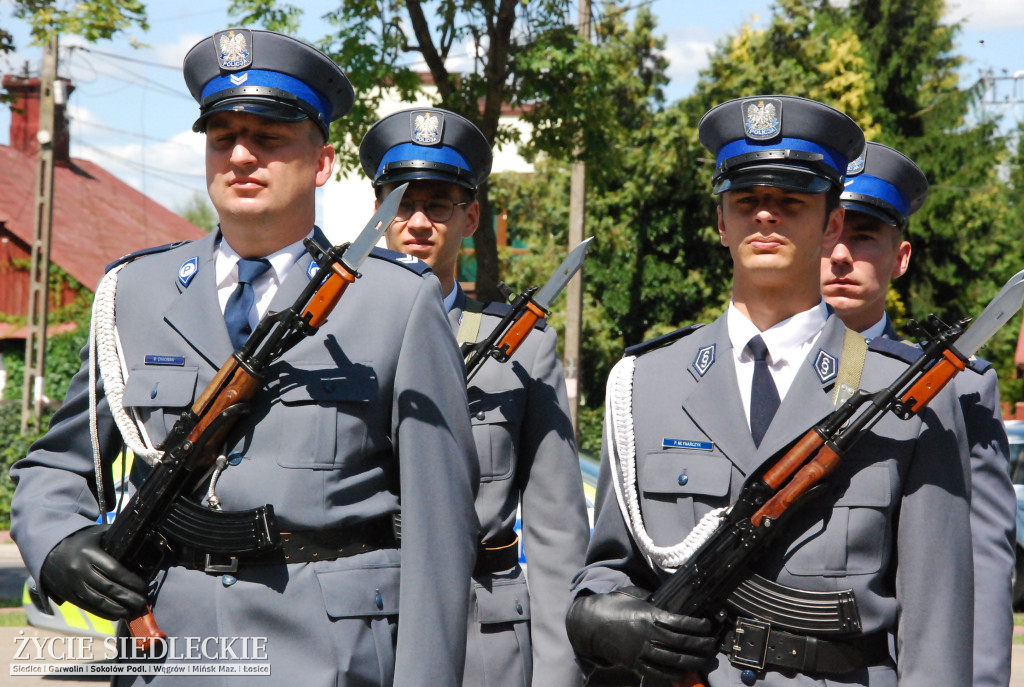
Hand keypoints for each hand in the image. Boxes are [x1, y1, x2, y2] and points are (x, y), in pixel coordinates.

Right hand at [40, 525, 148, 619]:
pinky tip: (117, 615)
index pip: (113, 570)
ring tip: (133, 611)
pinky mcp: (68, 595)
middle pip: (107, 587)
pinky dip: (104, 612)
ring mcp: (72, 584)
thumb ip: (114, 538)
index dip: (129, 580)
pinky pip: (88, 606)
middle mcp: (79, 570)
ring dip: (117, 608)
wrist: (47, 551)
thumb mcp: (95, 534)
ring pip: (98, 600)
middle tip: (142, 603)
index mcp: (88, 553)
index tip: (142, 586)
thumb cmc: (79, 541)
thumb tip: (138, 539)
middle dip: (127, 597)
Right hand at [566, 587, 716, 680]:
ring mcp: (641, 651)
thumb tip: (671, 600)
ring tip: (706, 661)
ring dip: (693, 661)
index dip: (697, 625)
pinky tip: (683, 672)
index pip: (680, 622)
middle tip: (713, 646)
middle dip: (701, 645)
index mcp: (648, 614)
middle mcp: (647, 634)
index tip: (708, 626)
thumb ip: (653, 599)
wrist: (591, 623)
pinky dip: (672, 674)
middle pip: (681, 642)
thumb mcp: (634, 595)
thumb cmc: (614, 606)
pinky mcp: (634, 663)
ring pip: (673, 659)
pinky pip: (658, 672)